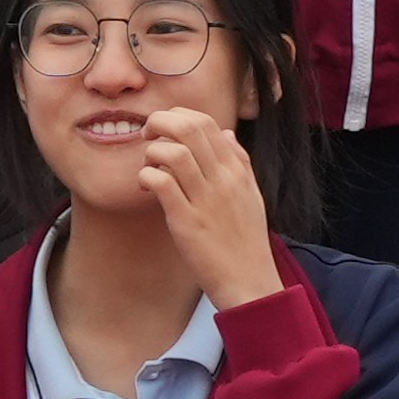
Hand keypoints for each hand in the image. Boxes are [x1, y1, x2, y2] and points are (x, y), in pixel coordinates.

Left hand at [133, 103, 285, 307]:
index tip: (165, 131)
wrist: (249, 282)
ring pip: (172, 152)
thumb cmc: (246, 241)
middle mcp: (223, 179)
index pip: (206, 122)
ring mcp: (205, 200)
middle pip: (188, 128)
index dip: (178, 116)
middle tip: (147, 138)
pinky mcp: (187, 222)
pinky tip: (146, 188)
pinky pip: (161, 183)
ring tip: (149, 166)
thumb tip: (227, 134)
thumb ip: (240, 162)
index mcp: (236, 170)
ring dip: (151, 152)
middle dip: (159, 123)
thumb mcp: (251, 196)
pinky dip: (146, 177)